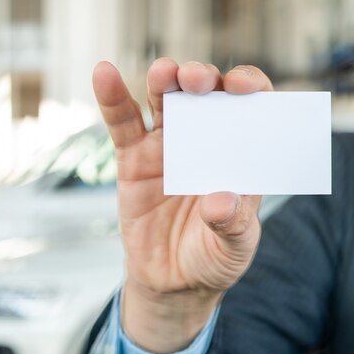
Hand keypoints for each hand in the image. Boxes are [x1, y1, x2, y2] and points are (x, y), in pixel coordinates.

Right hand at [93, 59, 273, 351]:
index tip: (244, 87)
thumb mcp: (233, 248)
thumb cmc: (212, 257)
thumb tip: (221, 202)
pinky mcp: (132, 158)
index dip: (250, 87)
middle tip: (196, 80)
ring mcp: (167, 146)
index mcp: (237, 154)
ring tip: (163, 74)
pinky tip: (104, 73)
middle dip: (201, 79)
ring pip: (164, 101)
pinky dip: (112, 97)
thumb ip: (233, 226)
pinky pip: (121, 123)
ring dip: (164, 80)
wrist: (172, 281)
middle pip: (204, 95)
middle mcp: (205, 140)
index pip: (249, 108)